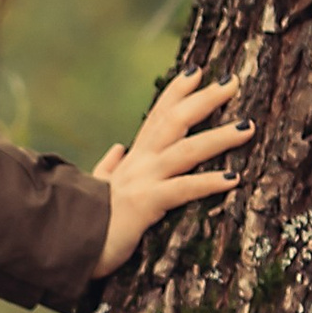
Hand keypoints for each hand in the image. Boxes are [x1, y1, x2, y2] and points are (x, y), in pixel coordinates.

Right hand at [92, 67, 252, 273]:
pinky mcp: (145, 205)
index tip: (197, 71)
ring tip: (248, 127)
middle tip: (233, 82)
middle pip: (175, 122)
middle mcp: (139, 164)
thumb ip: (108, 168)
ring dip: (219, 137)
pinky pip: (183, 189)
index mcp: (133, 160)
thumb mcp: (97, 189)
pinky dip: (208, 182)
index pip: (157, 117)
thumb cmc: (85, 221)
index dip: (176, 92)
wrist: (63, 241)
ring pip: (186, 151)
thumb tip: (117, 148)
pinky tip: (233, 178)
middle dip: (204, 100)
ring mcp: (143, 181)